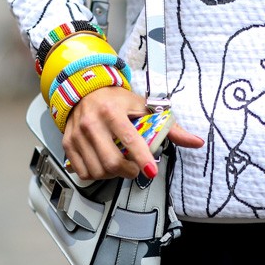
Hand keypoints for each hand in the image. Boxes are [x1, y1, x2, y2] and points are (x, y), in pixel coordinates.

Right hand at [62, 87, 203, 179]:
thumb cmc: (117, 100)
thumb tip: (196, 141)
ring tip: (121, 165)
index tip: (150, 171)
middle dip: (129, 171)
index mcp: (112, 111)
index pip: (129, 139)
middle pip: (112, 162)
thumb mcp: (144, 108)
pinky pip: (84, 172)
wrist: (85, 90)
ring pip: (98, 170)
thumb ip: (170, 128)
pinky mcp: (68, 144)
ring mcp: (77, 135)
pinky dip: (97, 174)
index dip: (141, 159)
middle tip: (136, 168)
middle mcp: (92, 123)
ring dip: (113, 175)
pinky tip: (105, 165)